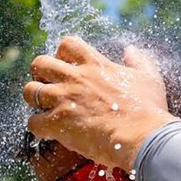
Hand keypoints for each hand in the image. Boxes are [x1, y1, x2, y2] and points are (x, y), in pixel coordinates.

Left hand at [23, 37, 178, 170]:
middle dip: (40, 74)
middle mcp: (75, 78)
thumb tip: (131, 50)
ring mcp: (64, 99)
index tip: (67, 66)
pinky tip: (48, 132)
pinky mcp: (58, 122)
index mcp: (96, 65)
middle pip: (40, 63)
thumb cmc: (148, 110)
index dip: (62, 54)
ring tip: (44, 109)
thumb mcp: (149, 79)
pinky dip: (38, 128)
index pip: (68, 44)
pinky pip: (32, 122)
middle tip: (49, 86)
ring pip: (30, 91)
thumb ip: (139, 61)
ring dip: (34, 99)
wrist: (142, 136)